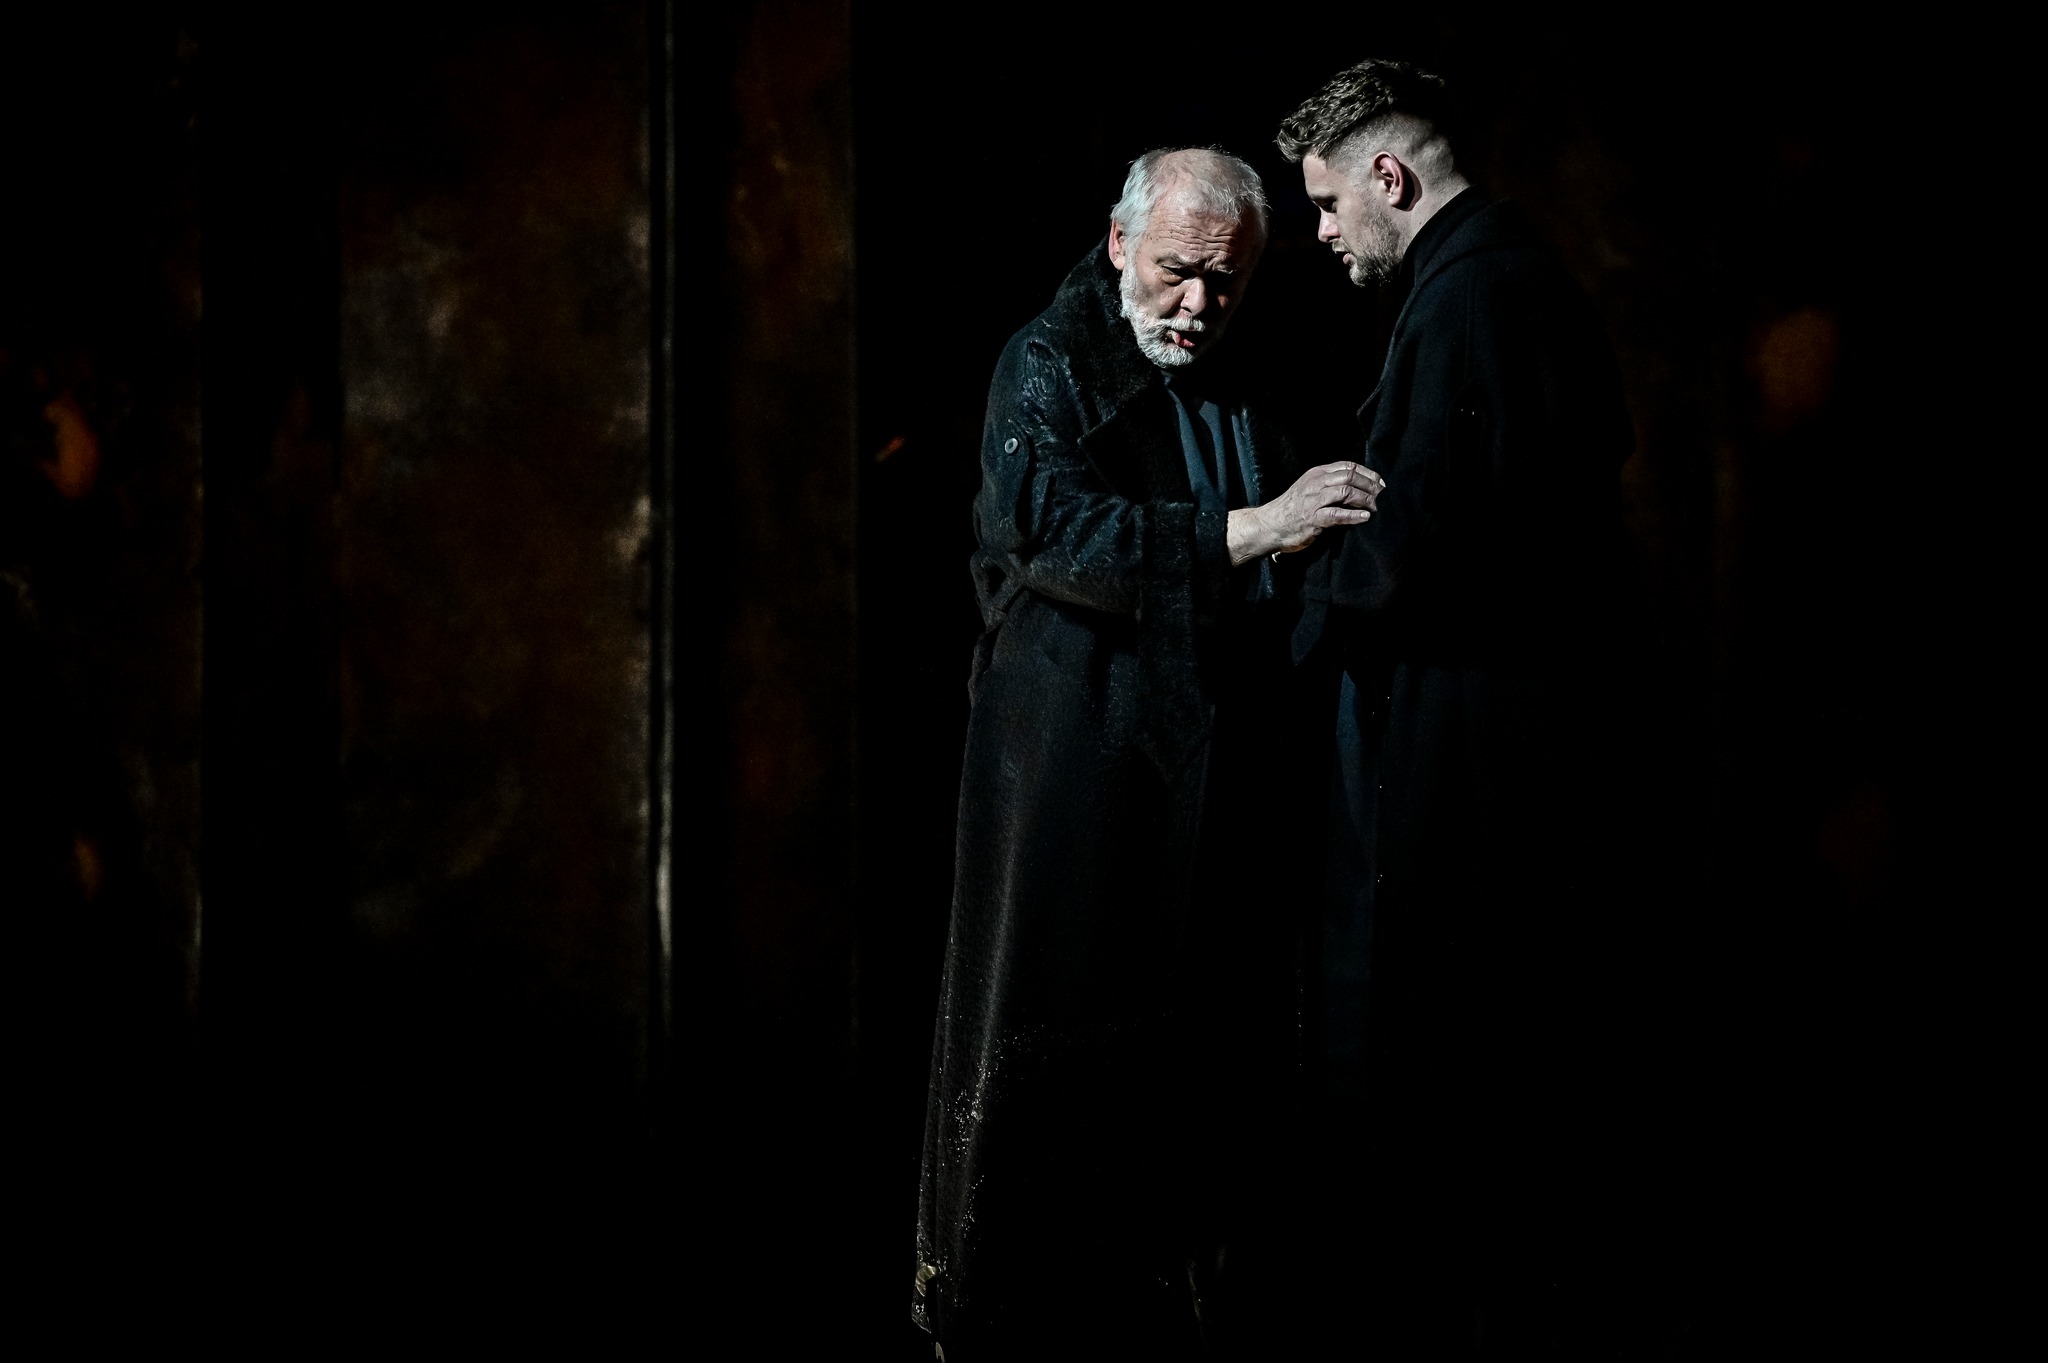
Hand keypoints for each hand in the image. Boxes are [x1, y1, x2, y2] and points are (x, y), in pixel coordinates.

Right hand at [1227, 461, 1384, 564]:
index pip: (1348, 466)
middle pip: (1350, 476)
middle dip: (1370, 485)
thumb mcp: (1310, 488)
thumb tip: (1357, 487)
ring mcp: (1314, 500)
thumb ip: (1329, 484)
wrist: (1269, 525)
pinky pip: (1337, 514)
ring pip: (1346, 492)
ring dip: (1365, 499)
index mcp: (1316, 473)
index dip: (1367, 473)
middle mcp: (1316, 483)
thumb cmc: (1292, 509)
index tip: (1380, 482)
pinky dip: (1353, 515)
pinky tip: (1364, 518)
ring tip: (1375, 506)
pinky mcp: (1313, 518)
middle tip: (1381, 495)